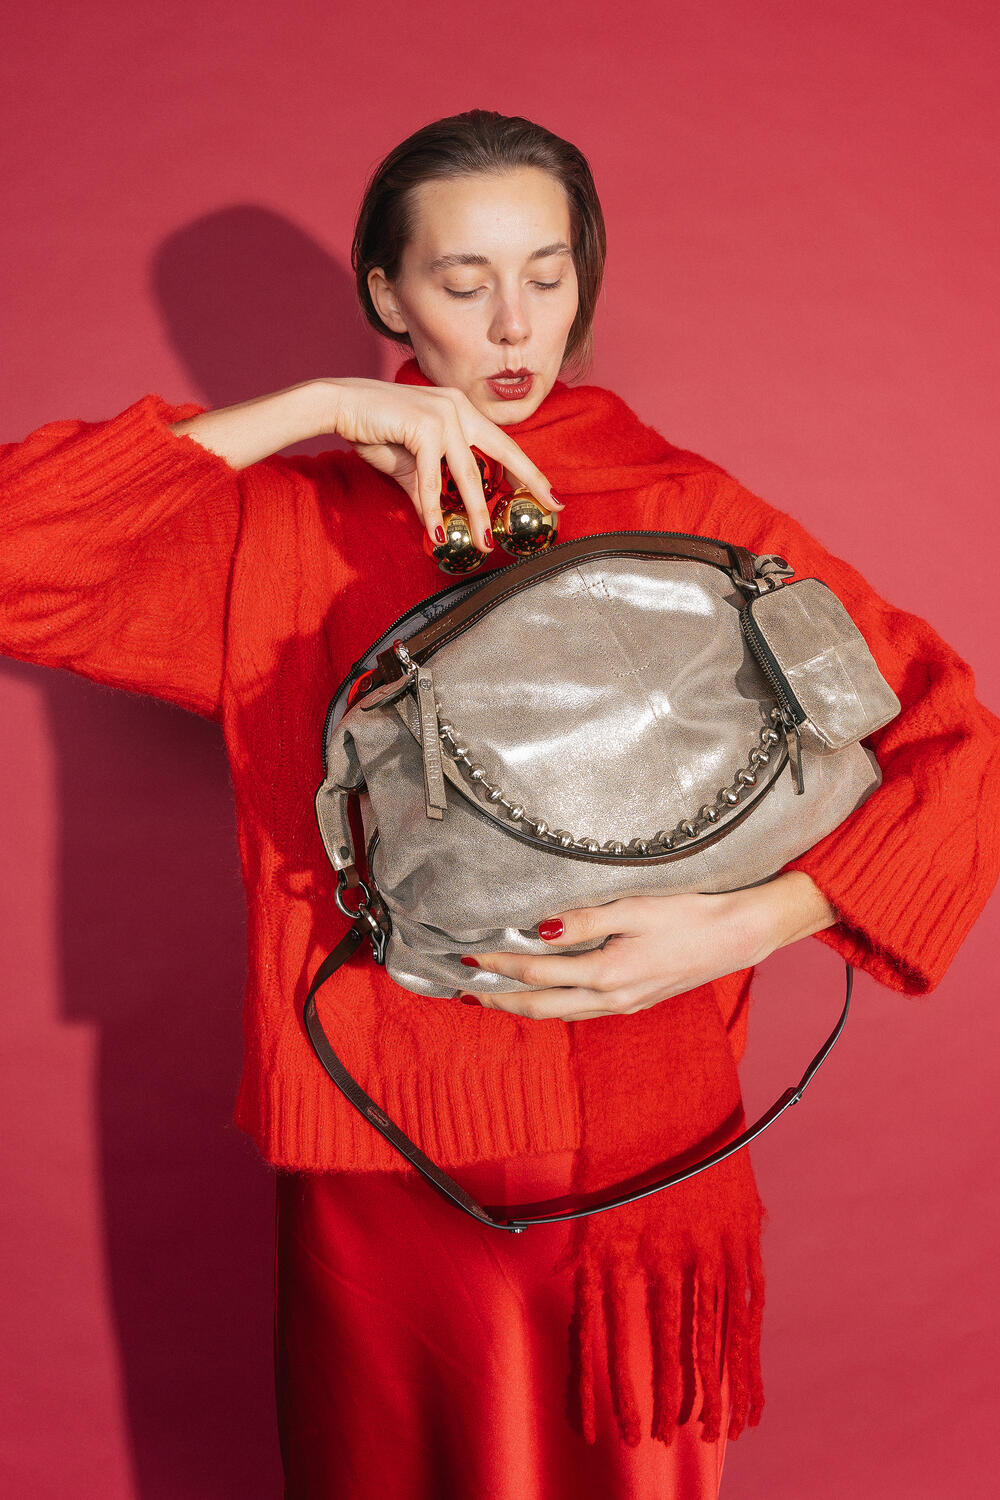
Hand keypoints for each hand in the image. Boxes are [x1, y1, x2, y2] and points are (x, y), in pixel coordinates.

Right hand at [320, 377, 562, 552]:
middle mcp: (459, 408)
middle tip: (552, 504)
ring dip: (475, 513)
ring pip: (468, 473)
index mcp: (462, 411)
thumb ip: (432, 488)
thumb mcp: (411, 465)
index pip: (502, 444)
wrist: (339, 406)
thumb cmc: (374, 429)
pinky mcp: (424, 425)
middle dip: (529, 481)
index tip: (548, 490)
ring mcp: (444, 413)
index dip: (526, 469)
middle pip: (503, 451)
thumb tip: (441, 521)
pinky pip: (433, 478)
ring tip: (483, 542)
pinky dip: (434, 509)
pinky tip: (437, 532)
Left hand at [461, 889, 766, 1020]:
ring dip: (524, 1008)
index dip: (498, 966)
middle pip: (541, 1007)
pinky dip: (554, 1007)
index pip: (536, 973)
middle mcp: (612, 998)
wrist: (740, 935)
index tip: (467, 956)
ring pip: (561, 1015)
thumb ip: (585, 919)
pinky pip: (582, 1012)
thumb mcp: (635, 907)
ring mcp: (625, 1004)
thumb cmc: (691, 913)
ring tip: (496, 997)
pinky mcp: (637, 1001)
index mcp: (606, 974)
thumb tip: (540, 929)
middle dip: (500, 1000)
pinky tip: (548, 997)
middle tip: (466, 991)